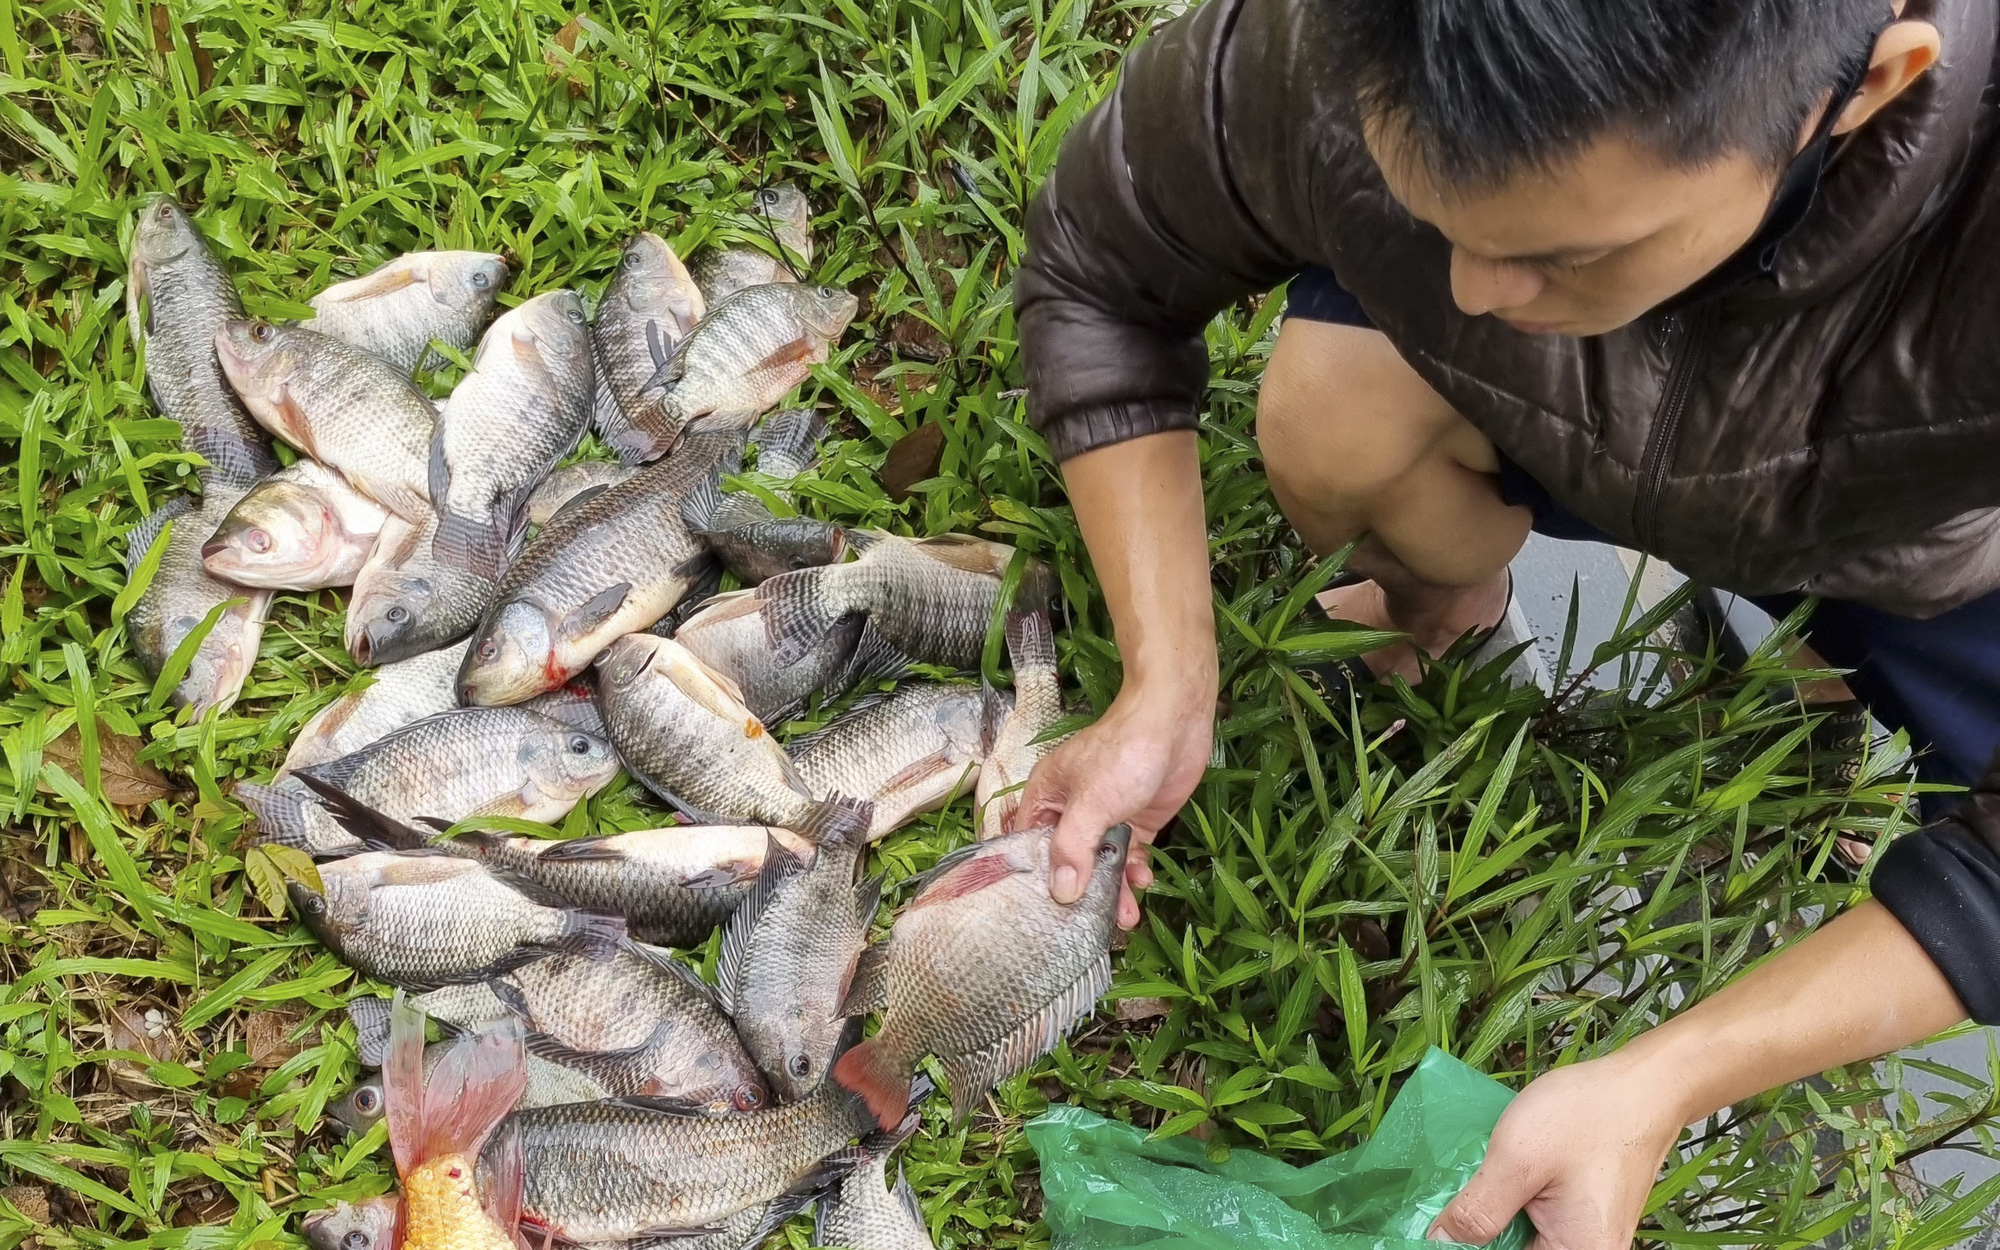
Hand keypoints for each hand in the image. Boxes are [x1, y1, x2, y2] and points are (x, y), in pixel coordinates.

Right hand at [1016, 675, 1214, 928]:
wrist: (1176, 722)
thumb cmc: (1124, 753)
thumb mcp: (1091, 803)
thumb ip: (1073, 848)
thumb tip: (1060, 893)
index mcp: (1047, 797)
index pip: (1030, 845)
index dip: (1035, 878)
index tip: (1043, 913)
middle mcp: (1072, 809)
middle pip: (1069, 860)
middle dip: (1082, 892)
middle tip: (1092, 924)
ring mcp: (1106, 815)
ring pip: (1101, 863)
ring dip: (1114, 889)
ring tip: (1127, 916)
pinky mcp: (1136, 819)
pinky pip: (1129, 855)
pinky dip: (1135, 871)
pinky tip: (1145, 881)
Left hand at [1429, 1052, 1687, 1249]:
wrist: (1644, 1086)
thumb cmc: (1587, 1116)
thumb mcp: (1517, 1159)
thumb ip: (1477, 1210)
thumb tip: (1438, 1242)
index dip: (1463, 1245)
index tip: (1436, 1226)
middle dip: (1476, 1231)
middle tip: (1448, 1200)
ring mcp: (1586, 1238)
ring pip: (1520, 1238)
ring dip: (1491, 1218)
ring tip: (1470, 1185)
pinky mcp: (1583, 1218)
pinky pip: (1535, 1224)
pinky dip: (1510, 1205)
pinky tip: (1493, 1179)